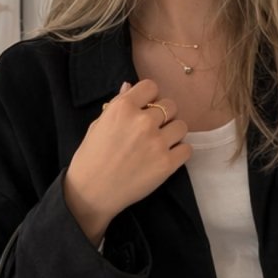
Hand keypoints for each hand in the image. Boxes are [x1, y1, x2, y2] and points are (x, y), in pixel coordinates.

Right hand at [63, 78, 191, 243]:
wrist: (91, 192)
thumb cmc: (91, 158)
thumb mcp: (98, 124)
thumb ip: (117, 104)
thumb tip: (129, 86)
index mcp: (123, 108)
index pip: (151, 86)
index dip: (149, 97)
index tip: (145, 108)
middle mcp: (142, 122)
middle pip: (170, 105)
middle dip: (164, 115)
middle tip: (153, 129)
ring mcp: (157, 143)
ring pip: (181, 126)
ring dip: (173, 133)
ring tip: (160, 143)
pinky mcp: (167, 164)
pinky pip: (187, 149)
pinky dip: (179, 152)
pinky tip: (166, 156)